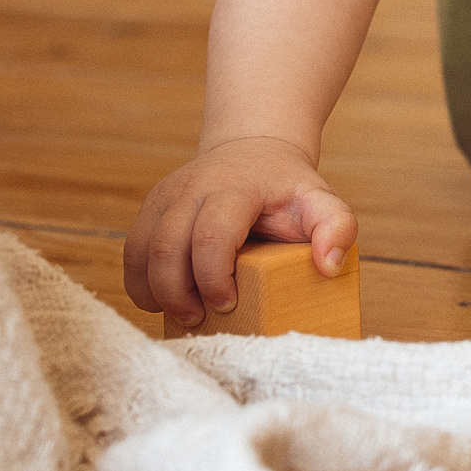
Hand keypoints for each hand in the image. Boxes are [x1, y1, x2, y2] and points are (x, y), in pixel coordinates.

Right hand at [122, 135, 356, 325]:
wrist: (255, 151)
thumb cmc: (287, 188)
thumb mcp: (322, 200)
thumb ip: (338, 227)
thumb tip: (329, 266)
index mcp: (235, 188)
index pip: (212, 235)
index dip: (213, 277)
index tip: (229, 304)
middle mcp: (193, 188)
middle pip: (167, 248)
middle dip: (178, 294)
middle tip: (200, 319)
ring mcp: (166, 196)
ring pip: (141, 251)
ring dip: (156, 292)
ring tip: (184, 313)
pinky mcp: (151, 208)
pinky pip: (131, 251)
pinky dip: (140, 282)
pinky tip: (162, 299)